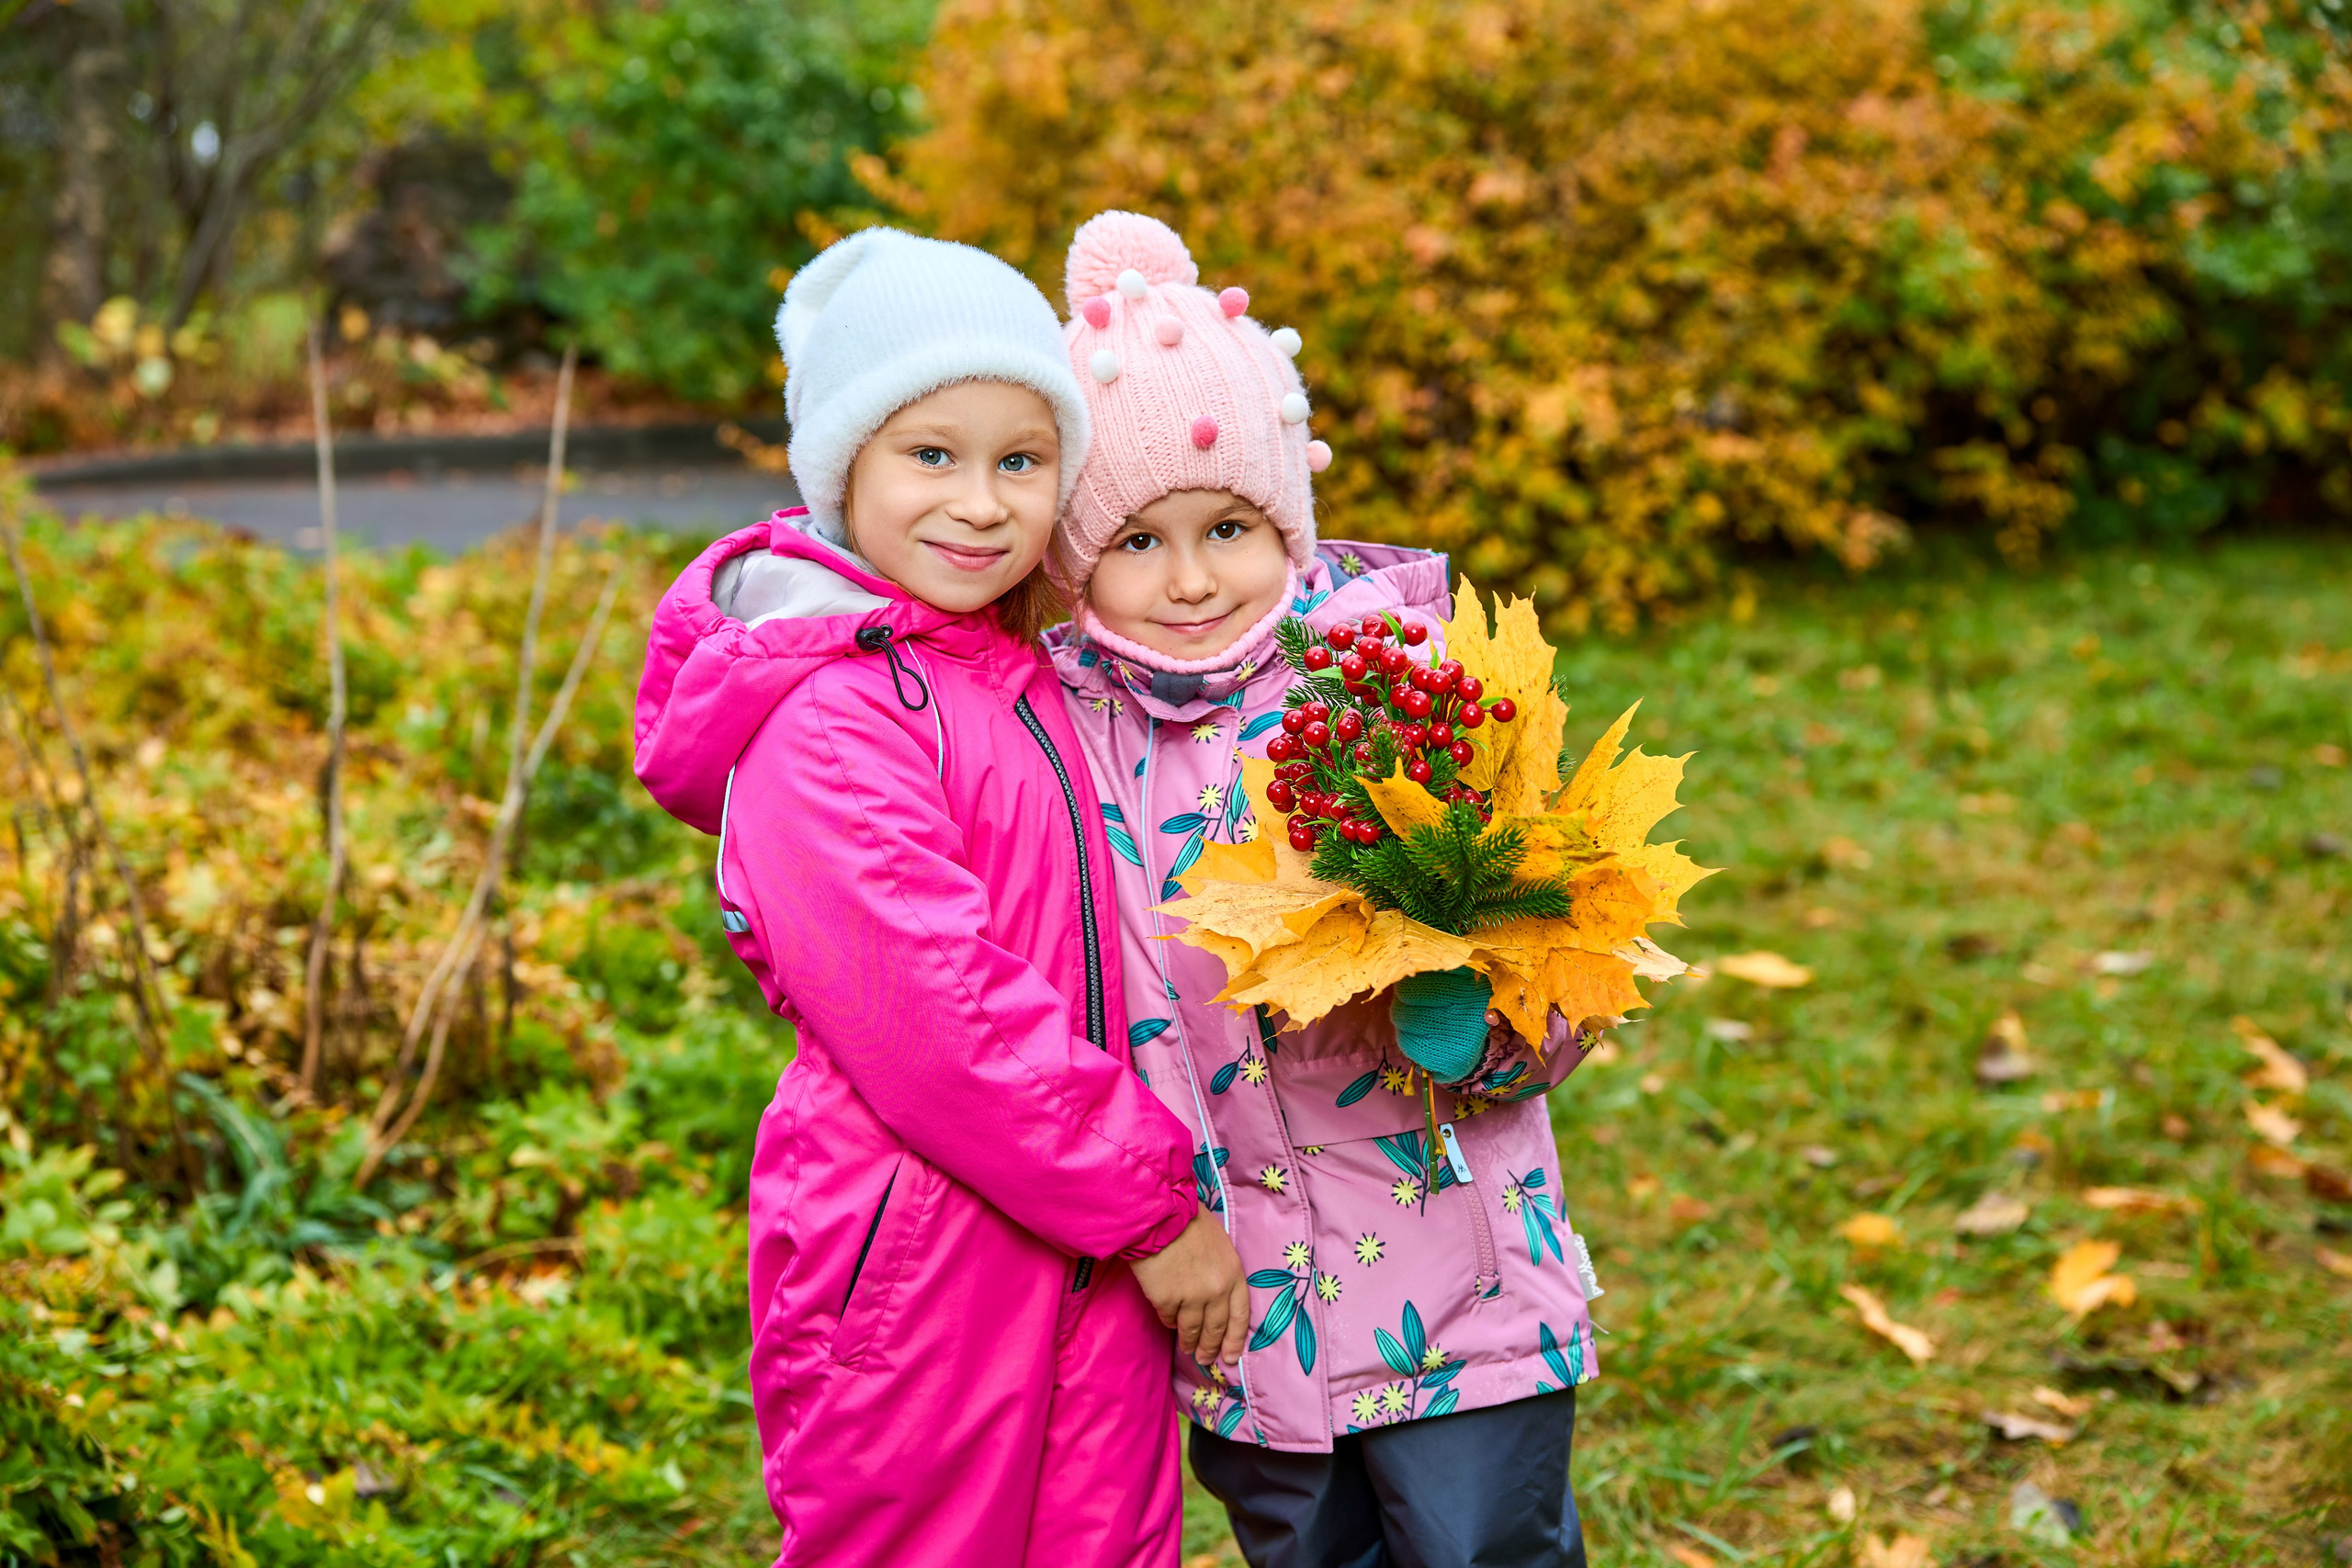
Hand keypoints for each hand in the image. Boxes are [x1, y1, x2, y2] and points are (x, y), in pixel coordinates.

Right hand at [1130, 1205, 1249, 1365]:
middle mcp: (1216, 1291)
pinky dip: (1169, 1322)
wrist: (1160, 1215)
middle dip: (1211, 1348)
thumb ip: (1222, 1272)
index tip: (1231, 1357)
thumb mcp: (1220, 1244)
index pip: (1240, 1316)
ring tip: (1187, 1349)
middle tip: (1205, 1359)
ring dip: (1189, 1342)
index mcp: (1234, 1274)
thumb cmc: (1189, 1222)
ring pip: (1191, 1329)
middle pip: (1216, 1329)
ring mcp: (1191, 1297)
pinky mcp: (1166, 1300)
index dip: (1236, 1340)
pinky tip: (1168, 1322)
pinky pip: (1168, 1319)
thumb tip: (1218, 1295)